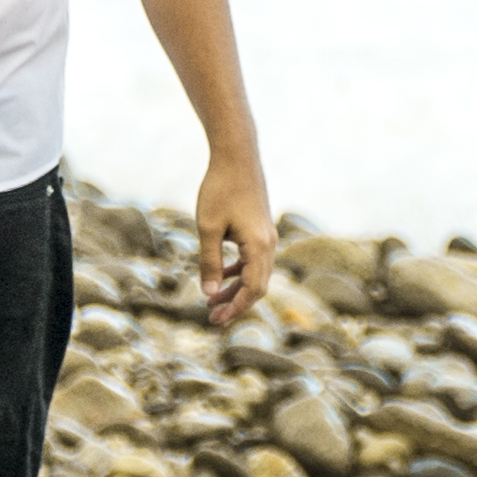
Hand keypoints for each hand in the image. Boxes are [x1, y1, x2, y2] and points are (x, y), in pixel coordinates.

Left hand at [184, 155, 274, 326]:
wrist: (237, 156)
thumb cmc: (220, 189)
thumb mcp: (208, 229)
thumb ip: (210, 263)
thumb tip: (210, 294)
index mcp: (258, 247)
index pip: (252, 290)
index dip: (234, 308)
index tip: (215, 320)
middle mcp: (269, 244)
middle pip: (257, 286)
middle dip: (235, 304)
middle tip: (212, 317)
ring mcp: (267, 236)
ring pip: (255, 273)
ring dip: (236, 289)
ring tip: (213, 301)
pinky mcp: (260, 229)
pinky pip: (253, 259)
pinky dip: (238, 272)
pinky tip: (221, 274)